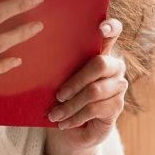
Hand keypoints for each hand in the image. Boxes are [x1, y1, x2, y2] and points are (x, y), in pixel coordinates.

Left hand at [44, 18, 127, 154]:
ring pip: (94, 91)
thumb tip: (36, 54)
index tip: (101, 28)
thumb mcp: (60, 78)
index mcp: (100, 51)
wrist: (75, 127)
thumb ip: (60, 64)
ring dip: (70, 105)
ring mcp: (119, 85)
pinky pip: (94, 109)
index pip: (113, 32)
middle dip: (75, 81)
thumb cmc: (65, 95)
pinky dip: (75, 117)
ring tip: (54, 114)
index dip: (110, 27)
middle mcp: (114, 65)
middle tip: (58, 95)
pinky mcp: (117, 106)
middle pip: (99, 64)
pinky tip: (63, 123)